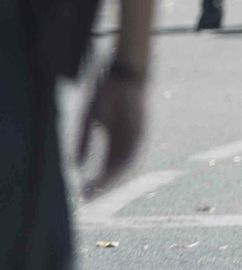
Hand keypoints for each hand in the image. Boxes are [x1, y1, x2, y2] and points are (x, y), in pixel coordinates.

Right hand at [77, 70, 145, 197]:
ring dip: (110, 179)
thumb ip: (83, 141)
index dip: (98, 179)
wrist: (124, 70)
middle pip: (118, 168)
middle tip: (87, 199)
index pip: (110, 164)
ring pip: (125, 163)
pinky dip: (118, 164)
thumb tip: (74, 166)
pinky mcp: (140, 127)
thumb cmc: (106, 91)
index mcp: (119, 136)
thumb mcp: (90, 118)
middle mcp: (130, 137)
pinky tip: (105, 175)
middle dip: (103, 185)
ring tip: (94, 191)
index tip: (83, 193)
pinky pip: (130, 151)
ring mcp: (137, 133)